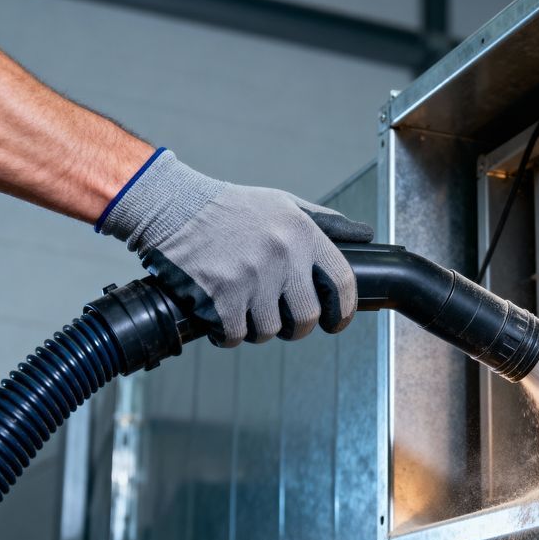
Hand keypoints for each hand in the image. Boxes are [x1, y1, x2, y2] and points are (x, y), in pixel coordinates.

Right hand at [98, 149, 373, 346]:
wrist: (173, 205)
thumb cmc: (230, 207)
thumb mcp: (284, 204)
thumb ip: (326, 223)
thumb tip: (365, 235)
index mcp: (303, 233)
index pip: (342, 283)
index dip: (343, 311)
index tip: (336, 321)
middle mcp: (282, 256)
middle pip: (306, 317)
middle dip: (298, 327)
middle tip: (285, 322)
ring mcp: (250, 278)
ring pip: (269, 331)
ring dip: (258, 329)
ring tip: (246, 310)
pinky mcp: (219, 296)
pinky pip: (235, 335)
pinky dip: (229, 334)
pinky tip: (223, 318)